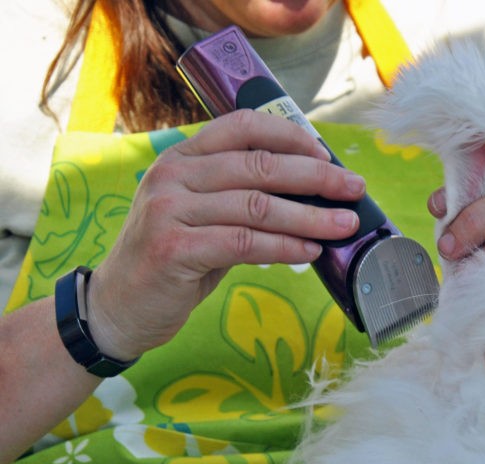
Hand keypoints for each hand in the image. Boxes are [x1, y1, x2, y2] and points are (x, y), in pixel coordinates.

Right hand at [84, 110, 365, 359]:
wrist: (120, 304)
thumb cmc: (174, 258)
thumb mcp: (203, 215)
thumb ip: (242, 198)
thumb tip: (313, 194)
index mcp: (183, 158)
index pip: (242, 127)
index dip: (290, 137)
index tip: (327, 156)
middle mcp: (173, 175)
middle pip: (259, 166)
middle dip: (316, 177)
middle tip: (354, 189)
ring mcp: (169, 211)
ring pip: (257, 207)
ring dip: (310, 217)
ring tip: (345, 225)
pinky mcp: (174, 249)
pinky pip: (245, 243)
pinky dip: (284, 247)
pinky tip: (311, 252)